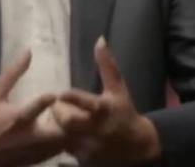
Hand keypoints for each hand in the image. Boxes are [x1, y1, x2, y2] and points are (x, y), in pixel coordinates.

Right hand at [0, 51, 65, 166]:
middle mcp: (26, 138)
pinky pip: (57, 153)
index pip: (30, 111)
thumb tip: (28, 51)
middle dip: (70, 121)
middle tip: (75, 108)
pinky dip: (63, 143)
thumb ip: (12, 74)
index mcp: (15, 119)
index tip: (54, 94)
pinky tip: (63, 131)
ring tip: (73, 117)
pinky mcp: (35, 161)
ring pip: (62, 144)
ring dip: (69, 131)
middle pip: (57, 134)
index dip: (43, 102)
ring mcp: (32, 152)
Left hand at [50, 37, 160, 165]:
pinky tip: (69, 136)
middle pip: (67, 122)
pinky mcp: (84, 160)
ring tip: (61, 120)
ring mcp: (90, 146)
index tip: (61, 93)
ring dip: (59, 127)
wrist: (137, 146)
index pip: (88, 103)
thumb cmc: (124, 111)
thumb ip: (107, 66)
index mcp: (105, 109)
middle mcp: (97, 129)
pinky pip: (65, 149)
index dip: (74, 99)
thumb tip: (99, 39)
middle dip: (58, 113)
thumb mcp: (118, 88)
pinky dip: (64, 141)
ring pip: (63, 136)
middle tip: (57, 106)